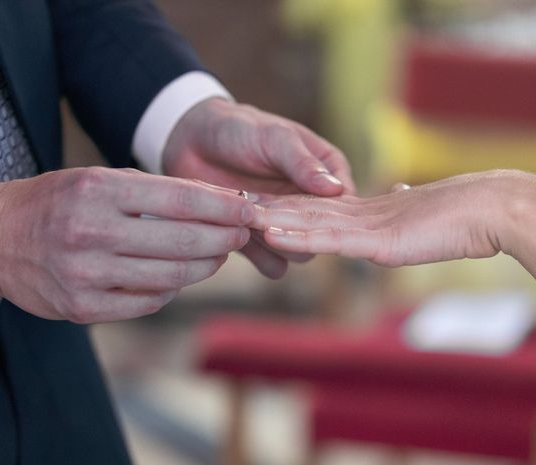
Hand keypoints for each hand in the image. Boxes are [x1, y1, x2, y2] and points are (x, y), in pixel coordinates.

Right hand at [0, 167, 253, 323]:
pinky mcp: (81, 307)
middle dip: (224, 239)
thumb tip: (221, 203)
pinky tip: (178, 277)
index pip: (180, 199)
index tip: (251, 210)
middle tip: (242, 235)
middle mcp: (91, 232)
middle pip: (183, 241)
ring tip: (216, 255)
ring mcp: (85, 274)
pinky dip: (171, 290)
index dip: (224, 207)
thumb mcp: (101, 180)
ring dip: (204, 266)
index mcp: (99, 191)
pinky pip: (147, 302)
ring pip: (171, 277)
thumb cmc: (60, 202)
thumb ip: (156, 191)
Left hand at [163, 98, 355, 277]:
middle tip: (264, 216)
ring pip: (300, 254)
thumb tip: (337, 190)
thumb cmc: (239, 128)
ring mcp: (286, 223)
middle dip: (297, 230)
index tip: (302, 208)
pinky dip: (261, 259)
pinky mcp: (261, 242)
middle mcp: (311, 202)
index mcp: (326, 172)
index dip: (330, 213)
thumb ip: (302, 164)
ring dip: (278, 246)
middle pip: (322, 234)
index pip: (344, 203)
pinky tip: (241, 239)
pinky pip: (273, 264)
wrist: (191, 141)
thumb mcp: (275, 138)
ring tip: (249, 224)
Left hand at [251, 171, 526, 266]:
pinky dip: (297, 234)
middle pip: (307, 210)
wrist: (492, 209)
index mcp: (372, 212)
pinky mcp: (376, 238)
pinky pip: (328, 237)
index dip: (290, 205)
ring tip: (239, 215)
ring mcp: (367, 225)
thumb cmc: (467, 216)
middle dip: (271, 209)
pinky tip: (271, 232)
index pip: (322, 208)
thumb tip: (399, 192)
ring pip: (309, 220)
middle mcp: (363, 214)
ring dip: (273, 219)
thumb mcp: (425, 214)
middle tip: (235, 204)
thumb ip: (406, 205)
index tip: (262, 203)